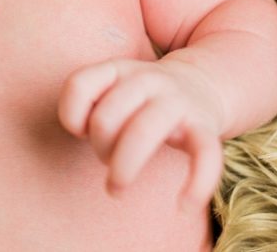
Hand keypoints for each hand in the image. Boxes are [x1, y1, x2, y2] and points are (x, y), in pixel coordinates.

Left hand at [57, 57, 224, 206]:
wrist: (201, 84)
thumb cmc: (140, 99)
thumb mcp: (110, 87)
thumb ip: (84, 102)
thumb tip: (79, 129)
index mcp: (118, 70)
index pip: (79, 85)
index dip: (71, 115)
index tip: (81, 131)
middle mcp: (147, 81)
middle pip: (104, 119)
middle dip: (99, 149)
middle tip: (108, 161)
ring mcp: (177, 102)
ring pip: (142, 133)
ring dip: (123, 168)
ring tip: (116, 190)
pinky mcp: (205, 127)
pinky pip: (206, 155)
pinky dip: (197, 183)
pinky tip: (184, 206)